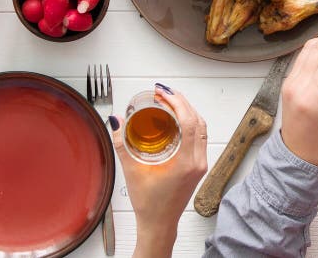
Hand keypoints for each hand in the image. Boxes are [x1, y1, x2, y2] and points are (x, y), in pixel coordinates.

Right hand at [110, 85, 207, 257]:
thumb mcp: (132, 171)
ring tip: (170, 102)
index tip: (164, 94)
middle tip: (165, 93)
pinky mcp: (199, 166)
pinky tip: (177, 119)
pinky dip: (191, 123)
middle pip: (198, 121)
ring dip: (188, 111)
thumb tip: (115, 121)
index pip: (189, 123)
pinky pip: (200, 137)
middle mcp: (198, 162)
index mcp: (186, 163)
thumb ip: (122, 144)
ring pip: (201, 128)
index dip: (178, 103)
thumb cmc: (149, 204)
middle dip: (182, 102)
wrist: (159, 224)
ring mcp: (200, 164)